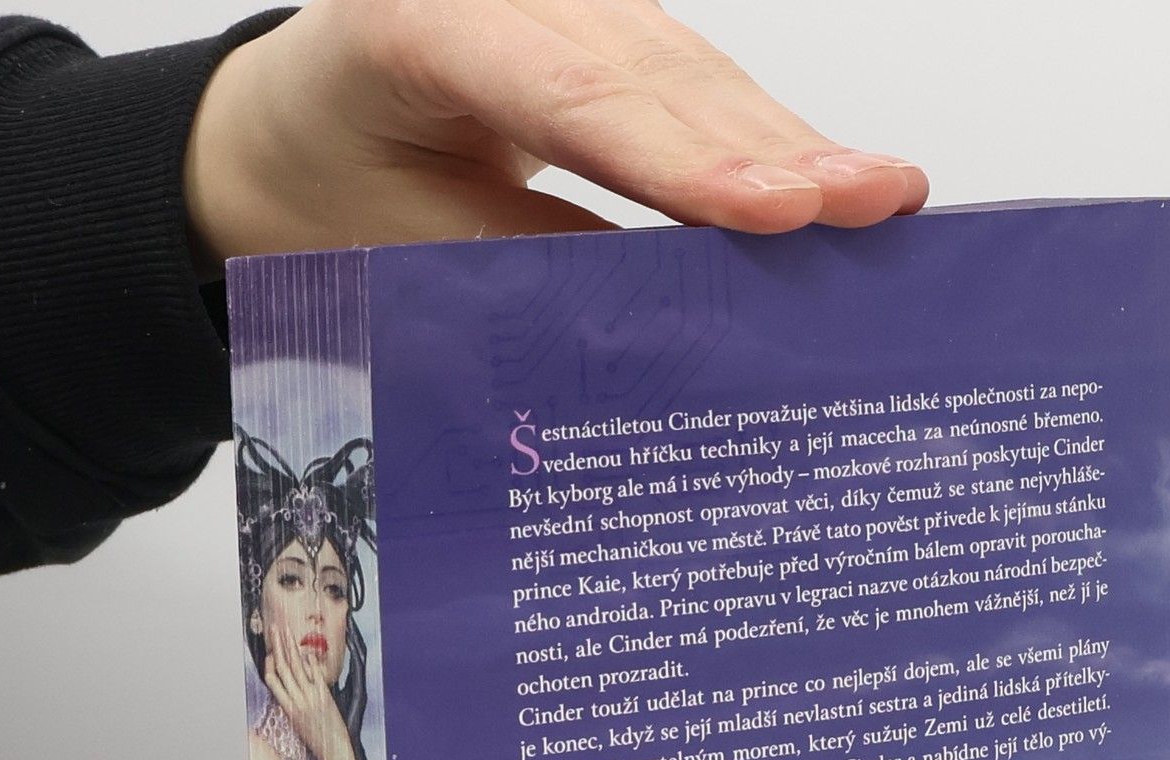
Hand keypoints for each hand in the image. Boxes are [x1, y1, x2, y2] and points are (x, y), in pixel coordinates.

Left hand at [184, 0, 928, 271]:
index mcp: (414, 28)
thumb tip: (664, 320)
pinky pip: (689, 80)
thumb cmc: (336, 195)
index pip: (570, 94)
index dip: (683, 156)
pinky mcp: (601, 27)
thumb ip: (527, 267)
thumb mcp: (409, 250)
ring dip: (789, 142)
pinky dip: (762, 136)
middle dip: (769, 145)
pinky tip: (834, 177)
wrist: (291, 134)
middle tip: (868, 204)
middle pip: (653, 72)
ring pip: (689, 69)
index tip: (775, 205)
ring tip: (878, 198)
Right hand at [262, 623, 351, 759]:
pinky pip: (315, 675)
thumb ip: (292, 703)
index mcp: (287, 708)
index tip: (270, 651)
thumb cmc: (316, 738)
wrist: (333, 751)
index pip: (271, 679)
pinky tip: (307, 651)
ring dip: (291, 647)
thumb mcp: (297, 721)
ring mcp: (311, 698)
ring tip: (288, 632)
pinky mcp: (325, 697)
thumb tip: (290, 686)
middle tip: (275, 628)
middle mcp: (296, 700)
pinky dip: (310, 662)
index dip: (269, 663)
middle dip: (278, 645)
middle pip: (283, 667)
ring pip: (296, 668)